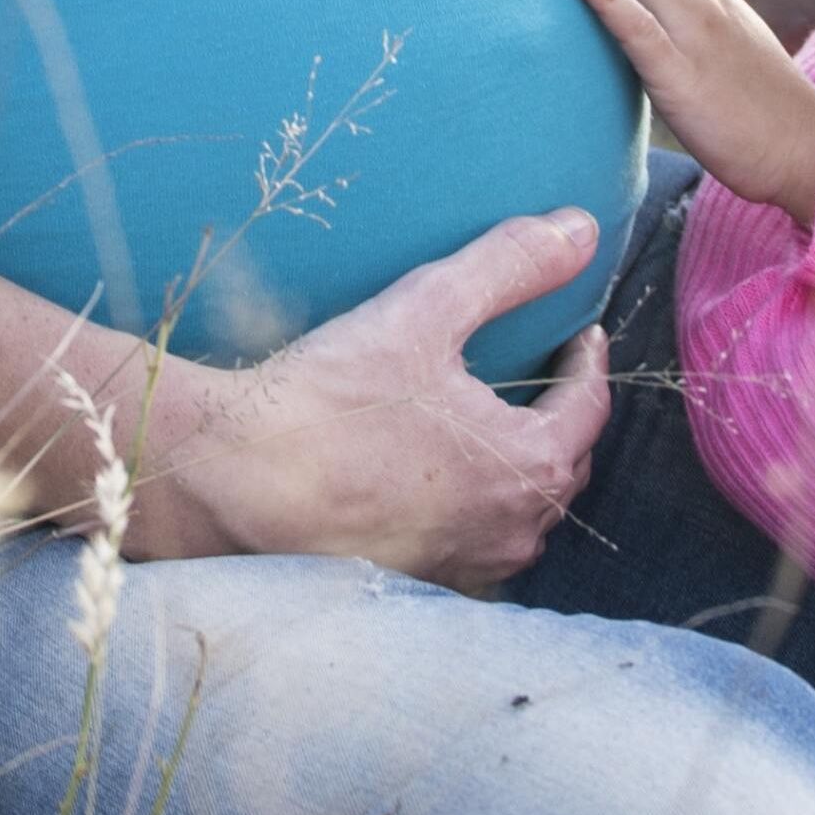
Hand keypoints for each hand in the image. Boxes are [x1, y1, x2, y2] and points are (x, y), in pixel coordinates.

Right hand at [158, 210, 612, 591]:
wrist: (225, 482)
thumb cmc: (327, 402)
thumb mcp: (427, 311)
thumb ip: (510, 266)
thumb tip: (581, 229)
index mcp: (531, 466)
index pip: (590, 407)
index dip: (587, 363)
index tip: (580, 334)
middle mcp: (512, 531)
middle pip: (565, 465)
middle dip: (563, 417)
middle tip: (545, 374)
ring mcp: (466, 568)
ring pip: (523, 514)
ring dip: (522, 470)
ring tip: (498, 426)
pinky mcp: (417, 585)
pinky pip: (473, 545)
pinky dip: (475, 509)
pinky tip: (443, 483)